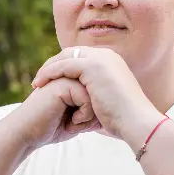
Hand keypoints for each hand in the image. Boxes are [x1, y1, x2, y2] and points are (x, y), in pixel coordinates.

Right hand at [11, 77, 101, 150]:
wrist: (26, 134)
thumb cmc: (51, 129)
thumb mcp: (78, 119)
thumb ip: (93, 109)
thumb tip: (114, 110)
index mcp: (75, 80)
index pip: (99, 95)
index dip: (93, 115)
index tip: (78, 123)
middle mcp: (72, 76)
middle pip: (99, 95)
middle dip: (92, 115)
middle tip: (75, 124)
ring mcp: (66, 77)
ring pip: (95, 97)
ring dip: (88, 117)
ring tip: (72, 123)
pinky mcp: (62, 84)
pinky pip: (87, 100)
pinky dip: (83, 117)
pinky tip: (69, 122)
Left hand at [30, 47, 161, 142]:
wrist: (136, 121)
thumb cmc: (124, 120)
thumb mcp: (109, 102)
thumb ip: (97, 96)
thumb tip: (85, 104)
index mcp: (112, 62)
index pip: (81, 57)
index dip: (64, 67)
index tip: (51, 81)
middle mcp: (106, 55)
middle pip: (71, 53)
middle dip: (53, 65)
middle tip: (39, 80)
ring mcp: (100, 58)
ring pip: (65, 57)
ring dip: (48, 69)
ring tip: (36, 84)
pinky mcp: (92, 66)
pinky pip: (63, 65)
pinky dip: (50, 73)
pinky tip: (40, 84)